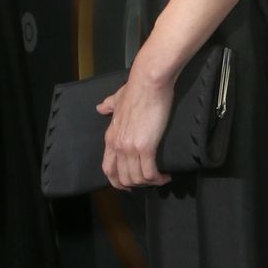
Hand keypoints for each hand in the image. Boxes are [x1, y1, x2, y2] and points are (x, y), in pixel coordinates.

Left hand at [97, 64, 174, 190]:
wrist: (148, 82)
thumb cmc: (136, 89)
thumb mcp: (117, 98)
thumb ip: (109, 105)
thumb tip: (101, 107)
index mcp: (110, 137)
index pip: (108, 168)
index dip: (118, 181)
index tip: (129, 184)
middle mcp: (117, 146)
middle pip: (122, 178)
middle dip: (136, 185)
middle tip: (149, 182)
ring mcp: (130, 148)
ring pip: (136, 178)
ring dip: (149, 183)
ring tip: (160, 178)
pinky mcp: (145, 147)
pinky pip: (149, 173)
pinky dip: (158, 178)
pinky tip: (166, 175)